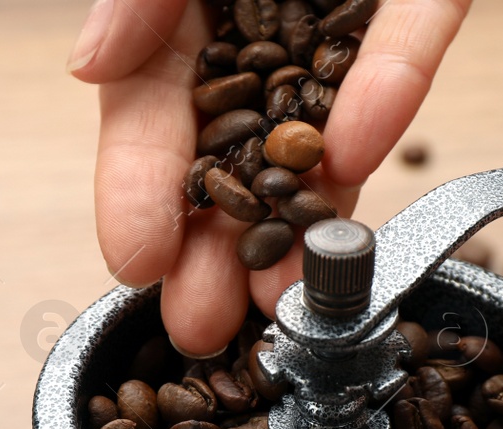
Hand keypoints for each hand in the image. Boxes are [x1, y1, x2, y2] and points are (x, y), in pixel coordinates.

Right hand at [68, 0, 470, 354]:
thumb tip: (89, 68)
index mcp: (185, 17)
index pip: (149, 112)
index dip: (140, 190)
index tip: (136, 263)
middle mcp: (263, 30)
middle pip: (239, 154)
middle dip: (221, 247)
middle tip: (207, 323)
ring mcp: (345, 20)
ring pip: (327, 128)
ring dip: (306, 216)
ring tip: (285, 294)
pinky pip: (414, 34)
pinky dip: (390, 90)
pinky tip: (358, 155)